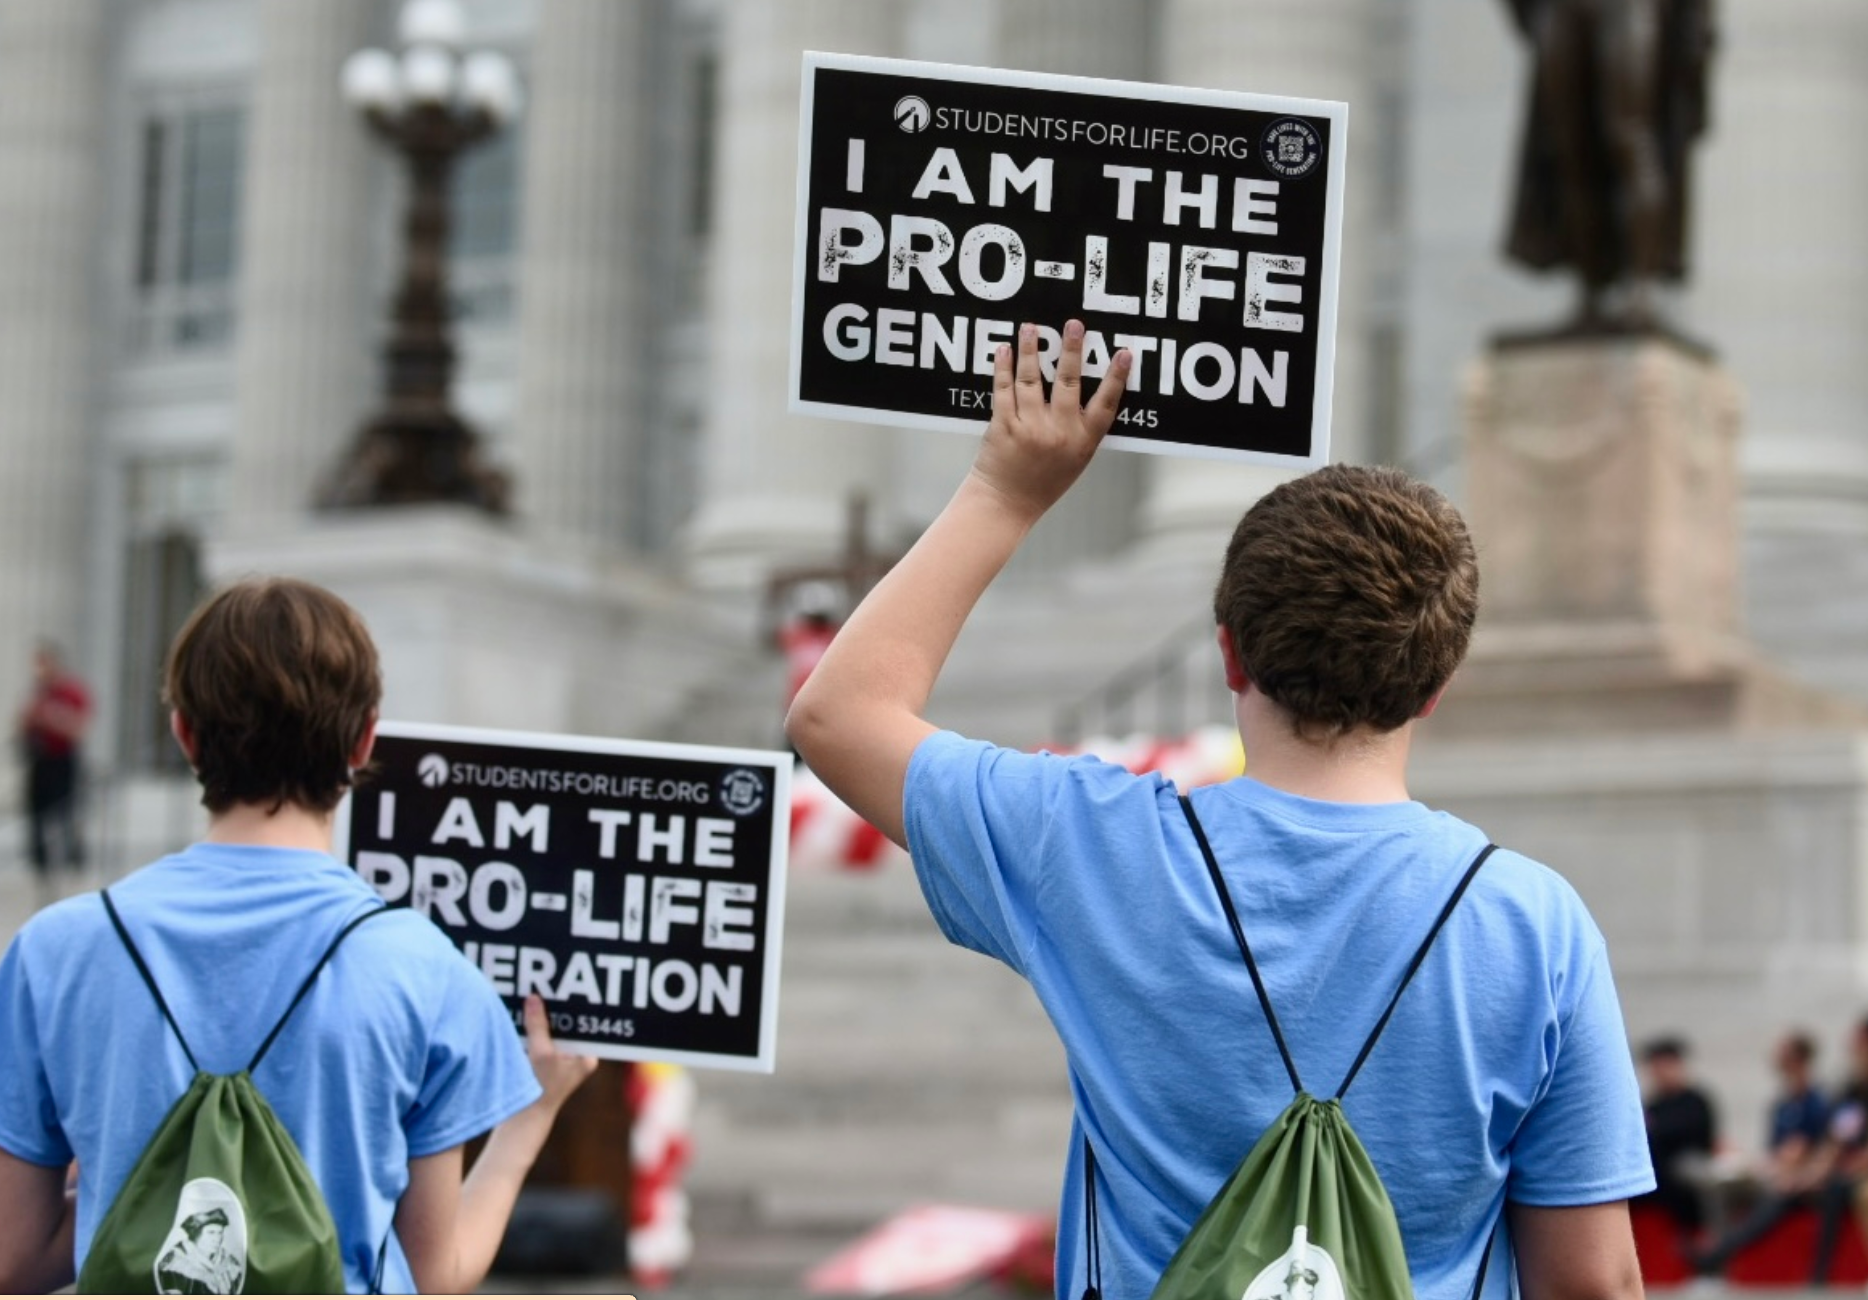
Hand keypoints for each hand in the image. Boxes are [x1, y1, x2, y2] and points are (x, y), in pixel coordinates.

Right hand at [521, 994, 597, 1113]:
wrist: (524, 1119)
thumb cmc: (537, 1090)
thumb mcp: (539, 1054)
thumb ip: (538, 1025)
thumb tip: (535, 998)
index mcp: (588, 1056)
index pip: (586, 1023)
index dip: (577, 1005)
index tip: (568, 987)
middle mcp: (581, 1056)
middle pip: (572, 1024)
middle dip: (560, 1008)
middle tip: (550, 986)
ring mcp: (566, 1059)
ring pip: (558, 1030)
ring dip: (547, 1016)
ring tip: (539, 995)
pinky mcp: (551, 1061)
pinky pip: (547, 1037)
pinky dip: (539, 1027)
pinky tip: (529, 1011)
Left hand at [970, 320, 1129, 522]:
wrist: (1006, 504)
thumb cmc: (1042, 484)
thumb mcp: (1074, 461)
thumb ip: (1082, 431)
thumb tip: (1088, 392)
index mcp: (1082, 442)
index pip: (1106, 404)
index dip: (1116, 377)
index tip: (1123, 353)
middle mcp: (1059, 433)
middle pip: (1069, 382)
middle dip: (1072, 350)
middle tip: (1075, 325)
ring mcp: (1030, 427)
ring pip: (1032, 379)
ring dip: (1031, 350)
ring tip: (1031, 328)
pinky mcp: (1003, 425)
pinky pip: (1004, 389)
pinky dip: (1003, 367)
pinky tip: (1005, 350)